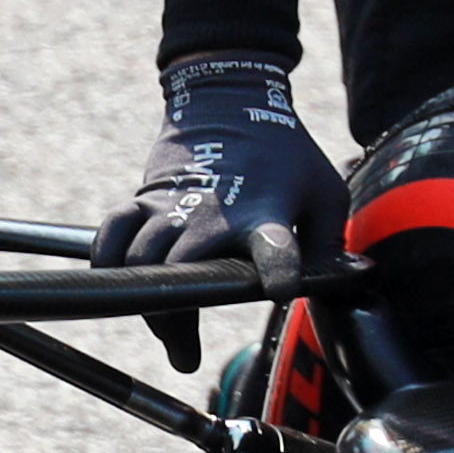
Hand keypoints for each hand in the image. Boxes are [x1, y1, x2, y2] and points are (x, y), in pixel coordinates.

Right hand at [94, 56, 343, 359]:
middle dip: (177, 317)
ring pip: (142, 263)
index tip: (278, 288)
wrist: (230, 100)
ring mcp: (174, 204)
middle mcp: (216, 213)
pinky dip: (106, 264)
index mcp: (270, 213)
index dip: (278, 268)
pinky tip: (114, 287)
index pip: (277, 246)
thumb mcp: (326, 192)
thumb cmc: (285, 155)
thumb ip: (333, 244)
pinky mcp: (145, 198)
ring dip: (147, 305)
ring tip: (164, 329)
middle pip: (184, 271)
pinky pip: (112, 235)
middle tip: (184, 351)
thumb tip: (347, 284)